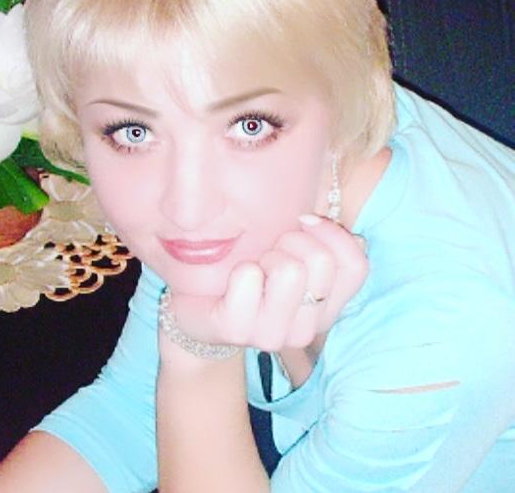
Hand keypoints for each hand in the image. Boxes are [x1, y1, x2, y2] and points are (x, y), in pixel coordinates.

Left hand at [163, 215, 367, 353]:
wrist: (200, 307)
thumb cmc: (251, 274)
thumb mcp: (291, 254)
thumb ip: (320, 240)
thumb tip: (332, 226)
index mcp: (327, 307)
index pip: (356, 265)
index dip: (333, 233)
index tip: (303, 220)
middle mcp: (308, 327)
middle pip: (322, 261)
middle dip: (292, 241)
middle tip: (270, 253)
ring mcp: (274, 335)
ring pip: (291, 271)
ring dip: (267, 257)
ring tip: (253, 269)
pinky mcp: (238, 331)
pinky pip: (249, 278)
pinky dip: (238, 270)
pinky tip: (231, 283)